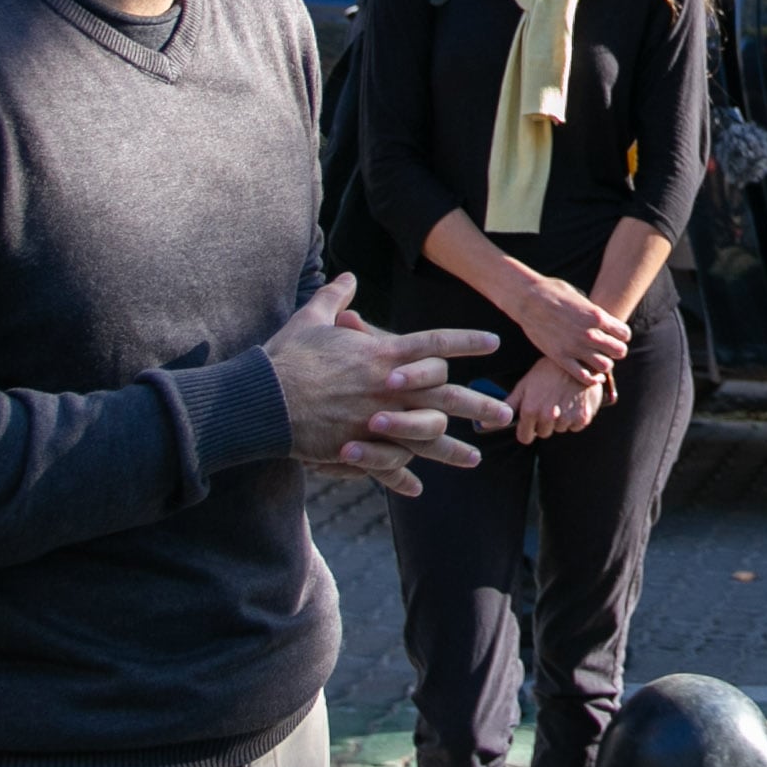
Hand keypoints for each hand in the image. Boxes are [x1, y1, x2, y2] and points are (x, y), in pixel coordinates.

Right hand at [263, 278, 510, 496]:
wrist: (260, 400)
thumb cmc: (285, 357)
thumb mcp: (311, 318)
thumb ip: (335, 297)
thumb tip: (347, 277)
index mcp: (381, 355)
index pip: (434, 344)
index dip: (465, 342)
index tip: (494, 343)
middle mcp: (386, 389)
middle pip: (445, 396)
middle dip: (478, 404)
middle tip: (506, 412)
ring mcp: (374, 420)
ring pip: (424, 436)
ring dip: (452, 449)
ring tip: (477, 458)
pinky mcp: (356, 447)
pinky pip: (386, 466)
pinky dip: (400, 479)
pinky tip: (417, 489)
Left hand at [506, 356, 608, 443]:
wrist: (578, 360)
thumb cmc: (548, 371)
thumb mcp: (525, 385)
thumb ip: (509, 405)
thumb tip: (487, 423)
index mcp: (530, 410)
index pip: (525, 437)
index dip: (527, 430)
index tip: (532, 422)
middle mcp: (547, 416)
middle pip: (543, 433)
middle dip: (544, 423)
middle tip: (550, 403)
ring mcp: (566, 418)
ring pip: (560, 429)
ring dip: (561, 419)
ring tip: (563, 400)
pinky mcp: (583, 417)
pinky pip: (575, 426)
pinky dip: (575, 418)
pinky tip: (574, 402)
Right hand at [512, 274, 628, 384]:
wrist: (528, 298)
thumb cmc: (555, 293)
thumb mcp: (582, 299)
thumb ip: (595, 314)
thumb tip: (605, 324)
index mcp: (597, 316)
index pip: (624, 334)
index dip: (622, 336)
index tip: (616, 336)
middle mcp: (589, 333)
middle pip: (619, 351)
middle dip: (617, 351)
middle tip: (609, 349)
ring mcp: (575, 347)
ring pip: (605, 366)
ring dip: (605, 364)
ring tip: (598, 359)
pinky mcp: (560, 358)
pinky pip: (584, 376)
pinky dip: (591, 378)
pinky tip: (590, 373)